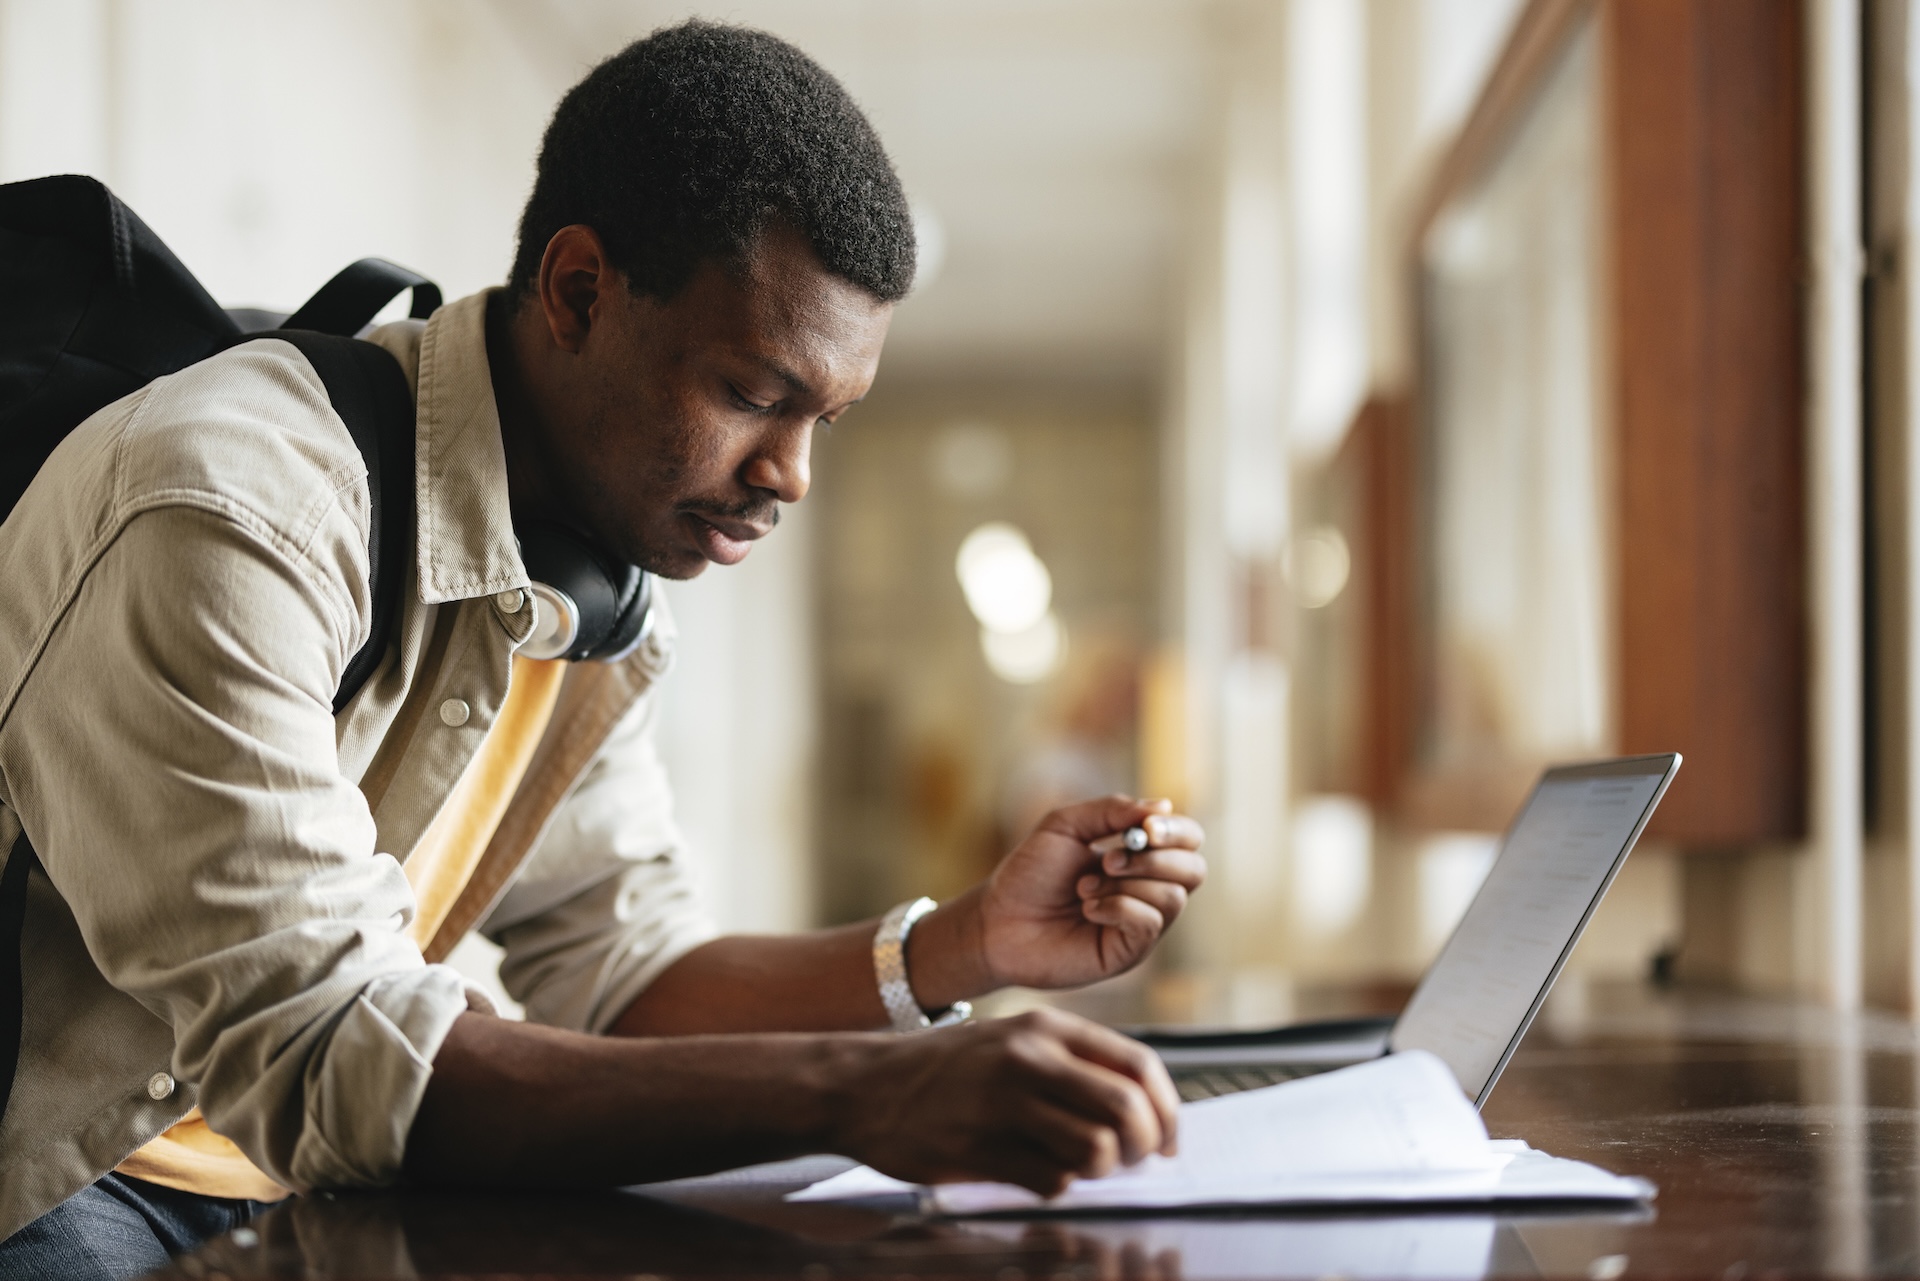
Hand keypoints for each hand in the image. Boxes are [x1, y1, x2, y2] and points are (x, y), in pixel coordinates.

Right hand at [835, 1007, 1180, 1195]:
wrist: (862, 1086)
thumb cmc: (946, 1070)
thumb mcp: (1013, 1041)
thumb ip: (1074, 1066)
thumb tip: (1144, 1114)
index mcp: (1047, 1028)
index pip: (1139, 1066)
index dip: (1166, 1111)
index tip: (1165, 1140)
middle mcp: (1030, 1058)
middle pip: (1128, 1110)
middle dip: (1143, 1148)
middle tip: (1129, 1162)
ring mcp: (1004, 1103)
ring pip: (1096, 1151)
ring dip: (1097, 1171)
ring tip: (1073, 1166)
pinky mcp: (980, 1148)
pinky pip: (1052, 1182)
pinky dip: (1055, 1186)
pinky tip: (1031, 1172)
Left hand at [915, 796, 1204, 997]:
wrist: (997, 921)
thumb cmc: (1029, 873)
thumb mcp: (1065, 826)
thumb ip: (1111, 810)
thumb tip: (1163, 805)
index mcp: (1139, 855)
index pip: (1188, 839)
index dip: (1176, 830)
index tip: (1145, 828)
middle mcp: (1148, 889)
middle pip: (1194, 870)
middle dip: (1156, 859)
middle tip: (1109, 859)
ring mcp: (1141, 922)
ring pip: (1173, 897)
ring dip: (1128, 884)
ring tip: (1084, 887)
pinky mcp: (1129, 951)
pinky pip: (1149, 924)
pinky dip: (1119, 908)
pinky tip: (1089, 908)